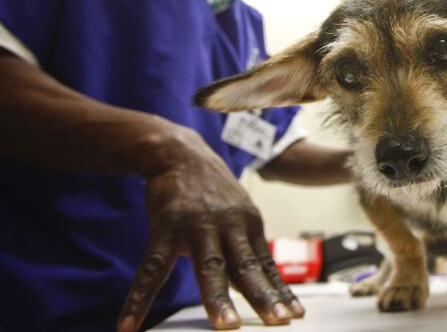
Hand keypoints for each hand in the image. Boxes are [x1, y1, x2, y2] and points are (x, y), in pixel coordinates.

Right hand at [117, 127, 302, 331]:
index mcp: (249, 225)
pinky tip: (129, 323)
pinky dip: (140, 297)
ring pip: (210, 267)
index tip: (294, 315)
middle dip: (262, 296)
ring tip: (225, 326)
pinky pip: (153, 267)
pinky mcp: (167, 226)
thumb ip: (245, 250)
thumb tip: (261, 287)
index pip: (266, 265)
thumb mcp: (238, 215)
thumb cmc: (212, 193)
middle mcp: (228, 225)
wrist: (181, 154)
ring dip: (218, 298)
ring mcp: (197, 226)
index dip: (280, 291)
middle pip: (246, 266)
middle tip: (277, 321)